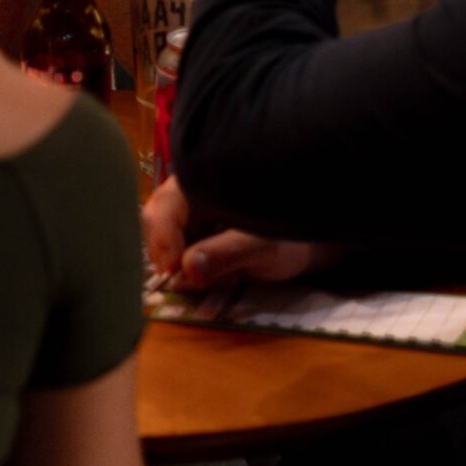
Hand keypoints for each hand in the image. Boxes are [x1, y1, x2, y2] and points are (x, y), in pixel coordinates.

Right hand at [143, 177, 343, 290]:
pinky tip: (217, 276)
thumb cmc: (290, 236)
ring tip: (213, 279)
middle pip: (157, 222)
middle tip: (188, 284)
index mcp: (203, 181)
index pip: (163, 207)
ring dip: (183, 267)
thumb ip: (226, 254)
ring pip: (166, 241)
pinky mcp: (195, 234)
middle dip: (170, 256)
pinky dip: (192, 271)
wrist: (308, 244)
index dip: (163, 241)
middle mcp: (189, 193)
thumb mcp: (263, 246)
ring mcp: (190, 214)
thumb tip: (187, 268)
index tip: (173, 274)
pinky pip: (179, 254)